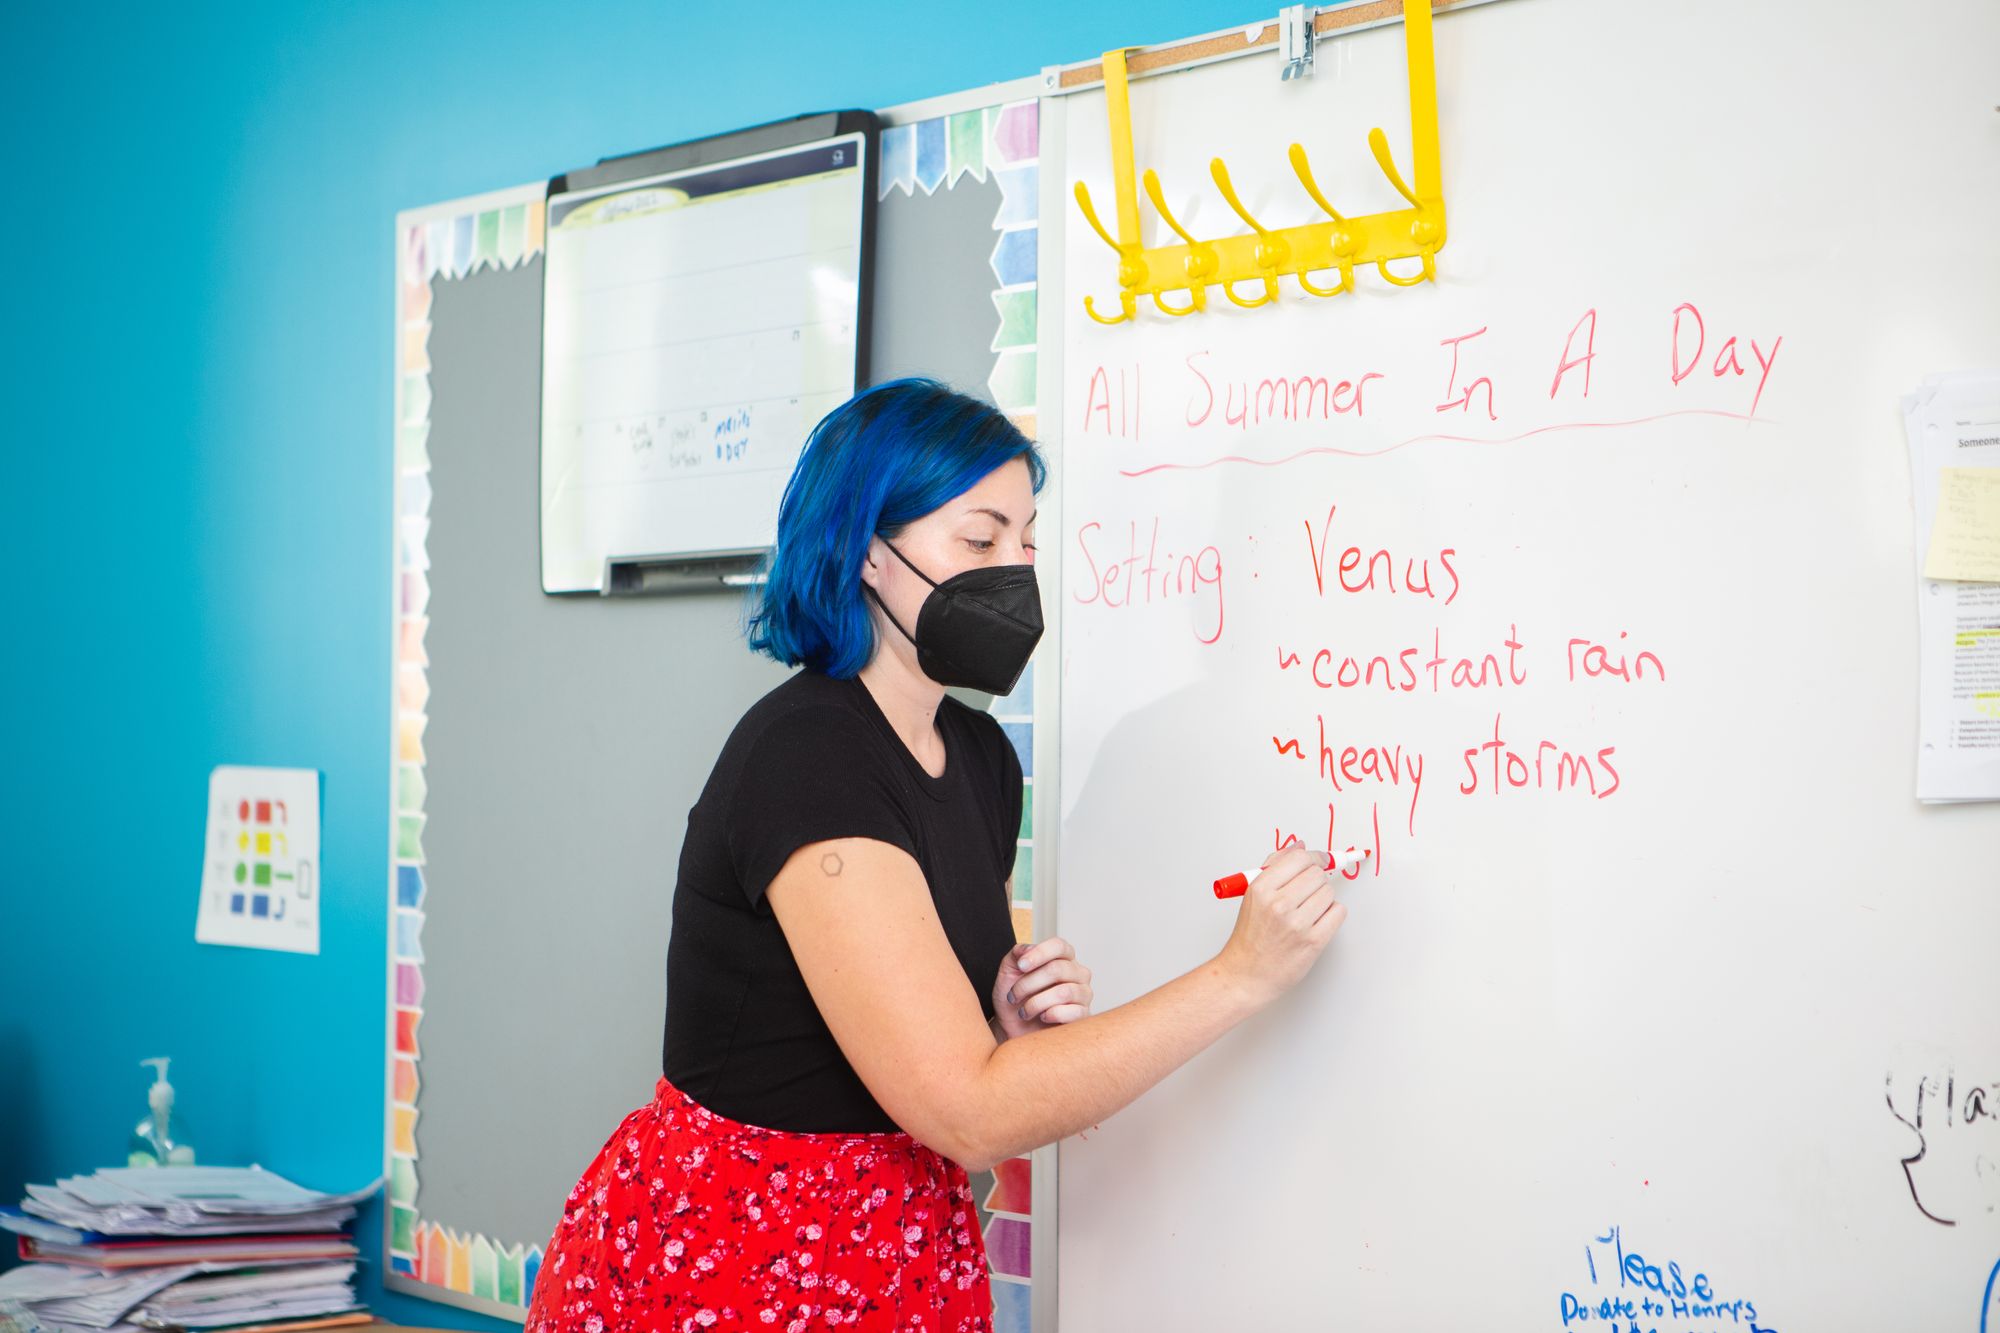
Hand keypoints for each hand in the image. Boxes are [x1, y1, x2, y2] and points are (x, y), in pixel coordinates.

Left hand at [991, 936, 1093, 1039]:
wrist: (1013, 1029)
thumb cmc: (1014, 999)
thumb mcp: (1009, 972)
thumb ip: (1017, 954)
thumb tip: (1028, 949)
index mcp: (1062, 958)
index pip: (1059, 946)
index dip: (1039, 953)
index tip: (1020, 966)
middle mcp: (1077, 973)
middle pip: (1057, 970)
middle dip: (1028, 984)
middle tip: (1013, 996)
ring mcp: (1083, 994)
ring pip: (1064, 992)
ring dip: (1035, 1003)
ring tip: (1023, 1012)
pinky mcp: (1083, 1015)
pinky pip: (1072, 1012)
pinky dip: (1050, 1015)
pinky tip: (1042, 1017)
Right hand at [1214, 845, 1346, 1007]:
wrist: (1246, 975)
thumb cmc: (1250, 936)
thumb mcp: (1253, 895)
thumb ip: (1275, 866)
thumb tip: (1300, 846)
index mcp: (1261, 889)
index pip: (1299, 858)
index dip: (1315, 857)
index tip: (1320, 860)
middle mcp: (1278, 905)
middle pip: (1317, 874)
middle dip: (1317, 879)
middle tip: (1309, 890)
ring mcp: (1297, 925)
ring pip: (1329, 893)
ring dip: (1324, 898)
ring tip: (1309, 909)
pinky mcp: (1313, 942)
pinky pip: (1338, 913)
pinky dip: (1332, 914)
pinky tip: (1318, 921)